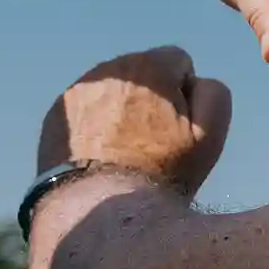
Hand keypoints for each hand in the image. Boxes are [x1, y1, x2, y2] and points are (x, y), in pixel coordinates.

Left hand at [36, 47, 231, 196]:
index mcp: (149, 65)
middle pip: (142, 72)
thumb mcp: (209, 134)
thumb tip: (195, 81)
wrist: (101, 207)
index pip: (178, 61)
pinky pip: (84, 109)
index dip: (184, 94)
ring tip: (123, 149)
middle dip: (150, 97)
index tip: (177, 127)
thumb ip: (213, 93)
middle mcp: (109, 68)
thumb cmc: (162, 172)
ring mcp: (77, 90)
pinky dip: (94, 123)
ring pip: (111, 89)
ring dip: (120, 107)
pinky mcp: (55, 114)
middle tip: (151, 141)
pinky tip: (98, 154)